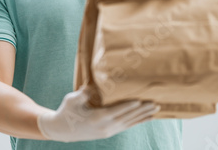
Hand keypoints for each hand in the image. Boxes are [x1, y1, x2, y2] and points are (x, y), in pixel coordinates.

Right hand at [37, 86, 160, 142]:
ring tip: (156, 109)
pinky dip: (137, 121)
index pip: (116, 111)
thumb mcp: (72, 99)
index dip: (129, 106)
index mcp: (97, 118)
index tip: (140, 100)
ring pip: (129, 123)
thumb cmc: (67, 111)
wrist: (61, 130)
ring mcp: (107, 131)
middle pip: (127, 118)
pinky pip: (126, 126)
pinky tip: (145, 117)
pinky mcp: (108, 132)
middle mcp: (105, 127)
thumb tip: (92, 86)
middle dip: (142, 110)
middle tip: (156, 103)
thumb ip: (83, 93)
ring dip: (143, 116)